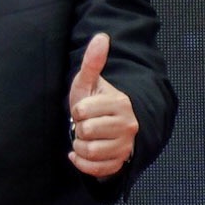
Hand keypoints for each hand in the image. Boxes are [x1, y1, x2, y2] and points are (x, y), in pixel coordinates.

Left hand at [66, 33, 139, 179]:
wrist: (107, 128)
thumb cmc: (94, 104)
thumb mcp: (89, 83)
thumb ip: (93, 62)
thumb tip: (102, 36)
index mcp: (120, 103)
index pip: (81, 111)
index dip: (77, 111)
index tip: (85, 110)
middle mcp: (128, 125)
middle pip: (85, 131)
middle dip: (78, 128)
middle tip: (86, 124)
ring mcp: (125, 146)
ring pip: (88, 150)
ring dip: (79, 145)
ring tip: (86, 137)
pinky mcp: (119, 163)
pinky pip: (93, 168)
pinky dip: (82, 162)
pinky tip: (82, 153)